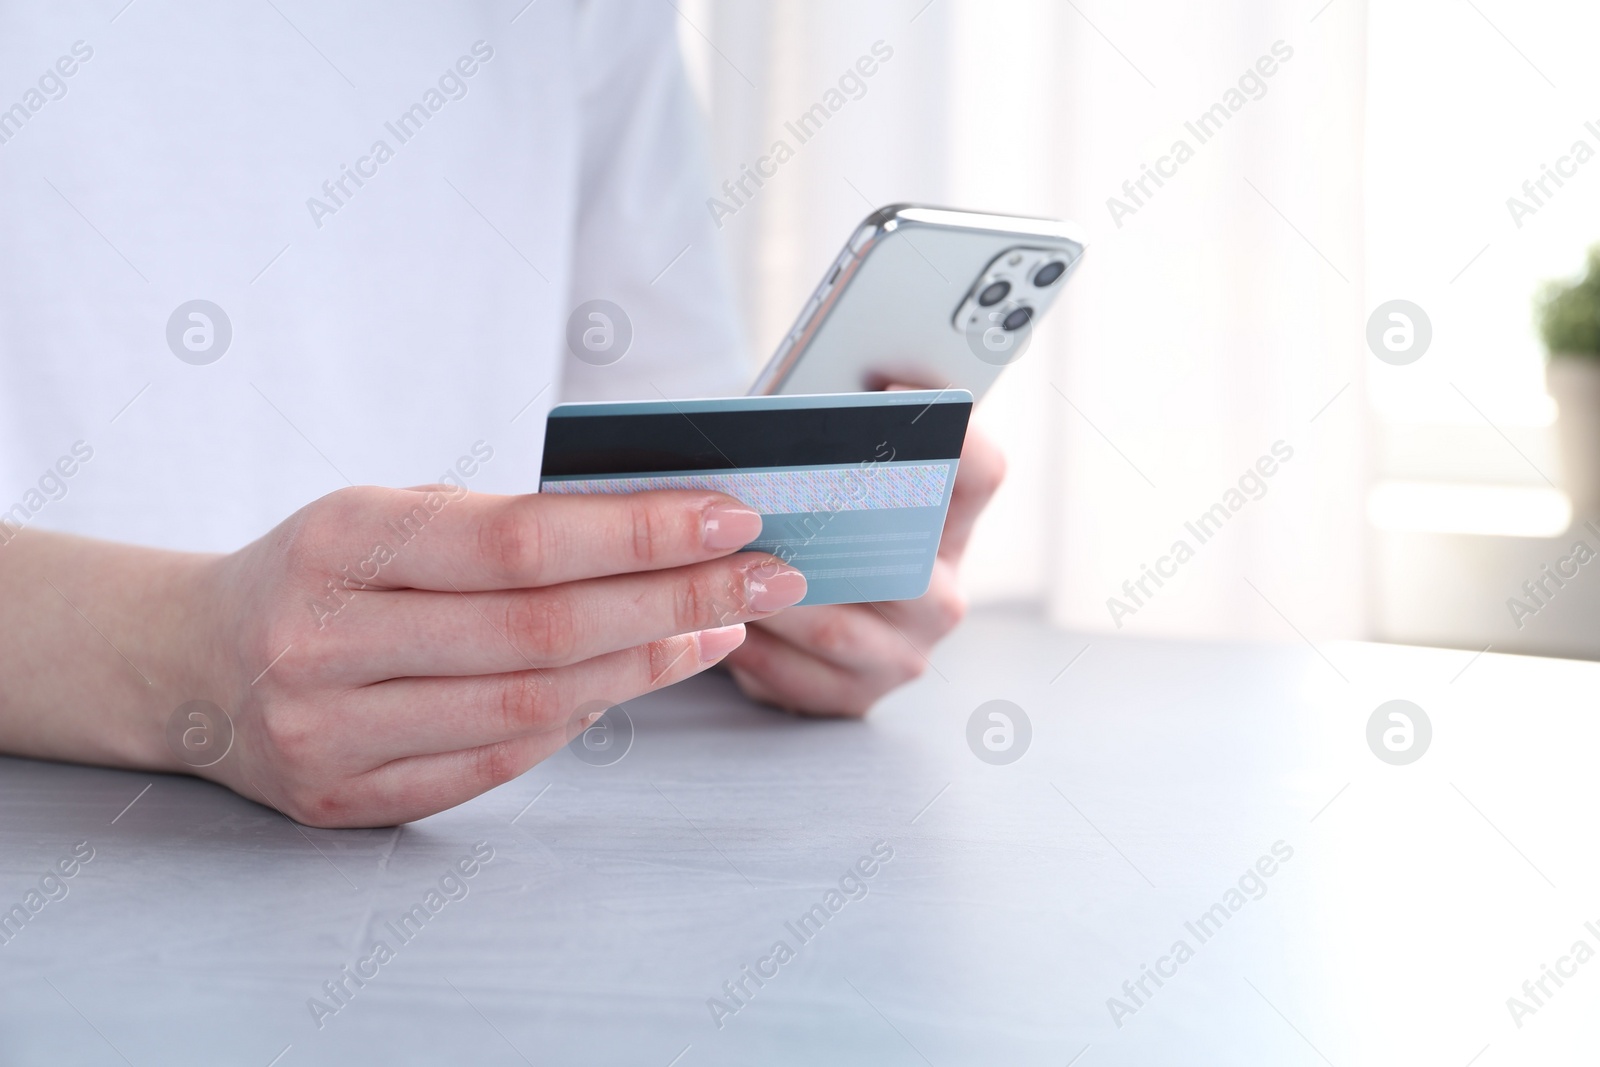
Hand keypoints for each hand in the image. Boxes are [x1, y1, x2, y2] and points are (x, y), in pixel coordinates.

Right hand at [170, 486, 806, 825]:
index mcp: (341, 543)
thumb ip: (505, 526)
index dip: (640, 531)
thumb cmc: (321, 568)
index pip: (523, 541)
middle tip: (766, 576)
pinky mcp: (349, 800)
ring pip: (534, 708)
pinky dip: (580, 720)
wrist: (191, 663)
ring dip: (648, 667)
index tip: (733, 517)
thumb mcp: (389, 511)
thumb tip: (660, 533)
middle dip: (677, 600)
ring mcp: (332, 734)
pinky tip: (635, 680)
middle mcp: (326, 643)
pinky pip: (499, 763)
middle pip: (545, 631)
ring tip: (719, 626)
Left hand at [724, 421, 1004, 715]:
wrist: (798, 616)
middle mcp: (942, 591)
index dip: (949, 434)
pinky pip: (798, 676)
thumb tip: (785, 411)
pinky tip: (713, 622)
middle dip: (825, 532)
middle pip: (899, 561)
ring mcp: (905, 651)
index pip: (981, 471)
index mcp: (952, 525)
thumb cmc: (810, 526)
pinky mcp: (858, 695)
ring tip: (716, 566)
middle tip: (769, 504)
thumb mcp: (827, 480)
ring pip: (834, 626)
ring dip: (767, 597)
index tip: (890, 395)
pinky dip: (750, 649)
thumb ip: (827, 445)